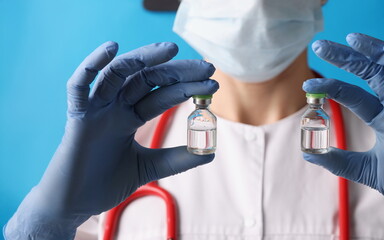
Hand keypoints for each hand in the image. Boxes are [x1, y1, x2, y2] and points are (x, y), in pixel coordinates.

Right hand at [4, 42, 218, 238]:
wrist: (75, 205)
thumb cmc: (107, 183)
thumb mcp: (151, 168)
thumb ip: (178, 158)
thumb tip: (210, 151)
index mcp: (130, 116)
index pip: (162, 93)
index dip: (187, 87)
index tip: (212, 84)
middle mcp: (114, 107)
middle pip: (147, 78)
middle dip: (177, 71)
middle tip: (206, 67)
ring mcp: (96, 109)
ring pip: (118, 74)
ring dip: (142, 58)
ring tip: (170, 50)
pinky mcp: (77, 118)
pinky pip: (79, 86)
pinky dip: (91, 64)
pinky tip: (111, 47)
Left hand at [303, 33, 383, 238]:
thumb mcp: (365, 169)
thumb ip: (339, 161)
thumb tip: (307, 154)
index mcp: (382, 116)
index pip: (352, 93)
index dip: (331, 86)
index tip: (308, 84)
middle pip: (371, 71)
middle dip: (346, 57)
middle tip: (320, 46)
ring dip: (376, 50)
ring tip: (352, 40)